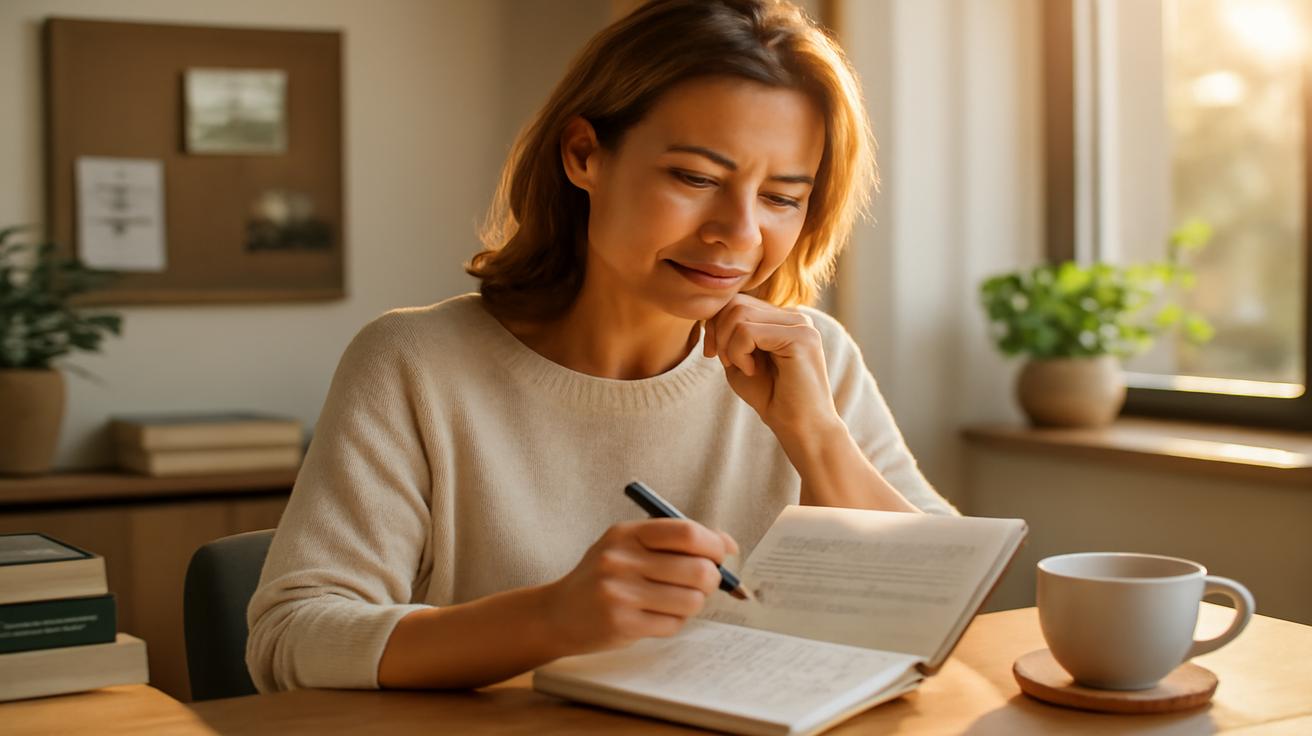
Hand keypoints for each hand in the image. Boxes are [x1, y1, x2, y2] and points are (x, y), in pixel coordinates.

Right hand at [542, 519, 738, 654]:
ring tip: (676, 601)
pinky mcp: (621, 624)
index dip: (714, 545)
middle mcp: (621, 560)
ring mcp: (620, 593)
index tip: (721, 554)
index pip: (686, 533)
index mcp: (626, 533)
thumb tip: (728, 545)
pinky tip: (656, 617)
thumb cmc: (604, 577)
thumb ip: (673, 541)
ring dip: (693, 604)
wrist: (558, 613)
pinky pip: (673, 624)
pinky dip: (674, 622)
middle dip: (711, 580)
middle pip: (697, 570)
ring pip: (691, 600)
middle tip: (703, 584)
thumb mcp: (628, 546)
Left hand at [704, 293, 840, 433]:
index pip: (737, 301)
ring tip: (743, 368)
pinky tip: (752, 371)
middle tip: (726, 363)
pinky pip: (748, 332)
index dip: (715, 325)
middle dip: (718, 334)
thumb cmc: (770, 398)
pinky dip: (739, 353)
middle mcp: (794, 315)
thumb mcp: (739, 359)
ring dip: (728, 345)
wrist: (800, 428)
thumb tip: (710, 311)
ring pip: (739, 313)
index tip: (713, 354)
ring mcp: (800, 323)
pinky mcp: (801, 337)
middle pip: (736, 302)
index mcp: (781, 318)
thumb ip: (728, 333)